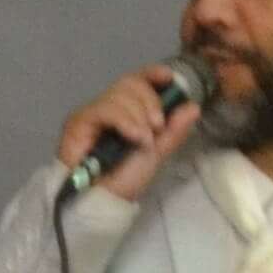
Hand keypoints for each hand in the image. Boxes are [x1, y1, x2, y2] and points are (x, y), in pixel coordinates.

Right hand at [58, 65, 207, 202]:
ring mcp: (93, 112)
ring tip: (144, 140)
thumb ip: (174, 130)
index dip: (151, 74)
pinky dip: (125, 121)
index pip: (137, 80)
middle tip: (158, 126)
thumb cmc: (127, 177)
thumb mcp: (157, 152)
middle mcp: (109, 107)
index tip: (168, 77)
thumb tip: (194, 106)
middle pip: (130, 83)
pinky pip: (105, 108)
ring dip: (139, 116)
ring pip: (119, 94)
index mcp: (127, 111)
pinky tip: (133, 136)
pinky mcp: (79, 121)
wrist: (103, 198)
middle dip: (150, 101)